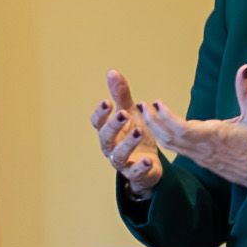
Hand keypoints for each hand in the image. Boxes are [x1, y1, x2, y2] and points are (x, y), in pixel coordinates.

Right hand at [93, 72, 167, 194]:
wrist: (149, 165)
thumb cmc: (135, 137)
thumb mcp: (131, 114)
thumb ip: (121, 96)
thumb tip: (112, 72)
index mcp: (108, 132)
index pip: (97, 123)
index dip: (100, 114)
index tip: (107, 102)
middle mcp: (111, 147)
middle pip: (106, 138)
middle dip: (113, 126)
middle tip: (124, 115)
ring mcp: (122, 162)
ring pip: (119, 155)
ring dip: (127, 144)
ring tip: (139, 131)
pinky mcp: (135, 174)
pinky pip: (135, 173)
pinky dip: (141, 167)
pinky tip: (149, 159)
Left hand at [143, 65, 246, 188]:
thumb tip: (244, 68)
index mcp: (214, 136)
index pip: (182, 129)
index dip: (166, 117)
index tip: (156, 103)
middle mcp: (202, 148)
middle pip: (169, 138)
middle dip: (152, 122)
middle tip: (141, 105)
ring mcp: (199, 156)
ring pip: (170, 145)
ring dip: (155, 130)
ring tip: (145, 113)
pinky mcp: (200, 160)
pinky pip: (176, 149)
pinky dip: (163, 138)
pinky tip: (158, 128)